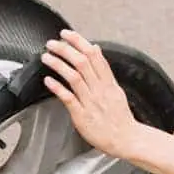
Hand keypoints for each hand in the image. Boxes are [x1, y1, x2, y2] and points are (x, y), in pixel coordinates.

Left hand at [40, 30, 141, 159]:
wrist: (127, 140)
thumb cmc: (120, 118)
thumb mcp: (115, 89)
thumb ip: (103, 70)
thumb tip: (96, 49)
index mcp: (109, 82)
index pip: (94, 55)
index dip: (78, 42)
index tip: (66, 34)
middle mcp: (100, 89)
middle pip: (83, 62)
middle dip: (65, 49)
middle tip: (52, 43)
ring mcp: (91, 102)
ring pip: (74, 77)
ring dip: (58, 64)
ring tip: (46, 57)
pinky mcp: (82, 116)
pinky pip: (69, 99)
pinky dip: (58, 88)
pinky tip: (48, 80)